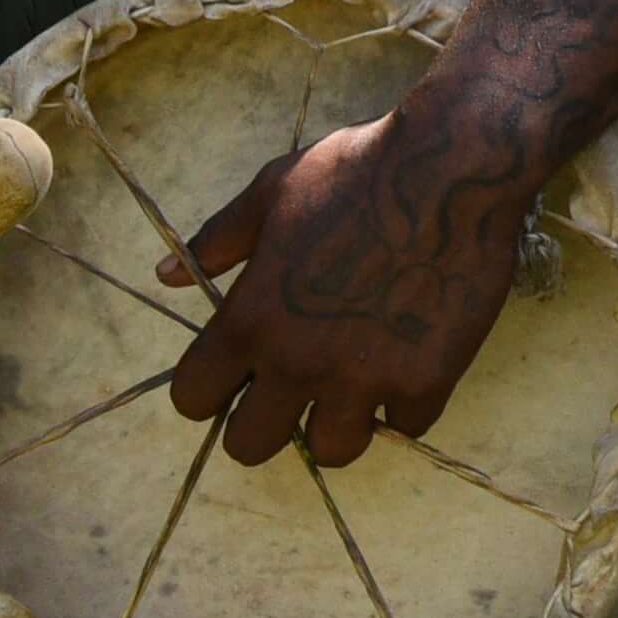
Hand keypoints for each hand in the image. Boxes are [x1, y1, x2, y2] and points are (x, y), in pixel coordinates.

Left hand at [162, 101, 534, 471]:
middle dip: (262, 423)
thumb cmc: (356, 171)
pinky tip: (410, 365)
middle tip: (290, 392)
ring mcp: (364, 378)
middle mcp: (298, 361)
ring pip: (331, 450)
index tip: (230, 374)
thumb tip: (164, 275)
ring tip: (353, 386)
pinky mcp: (425, 380)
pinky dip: (406, 403)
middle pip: (249, 446)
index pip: (192, 398)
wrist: (452, 167)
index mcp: (252, 318)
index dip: (207, 389)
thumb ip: (219, 240)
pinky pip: (405, 425)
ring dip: (337, 422)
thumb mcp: (275, 191)